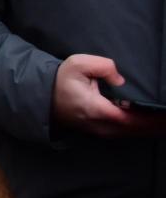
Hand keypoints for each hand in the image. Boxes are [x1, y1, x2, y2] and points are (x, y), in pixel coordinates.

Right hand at [51, 54, 165, 137]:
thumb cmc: (61, 80)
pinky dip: (143, 130)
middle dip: (158, 125)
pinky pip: (127, 133)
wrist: (43, 96)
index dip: (153, 118)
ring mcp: (101, 132)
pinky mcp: (101, 132)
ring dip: (153, 129)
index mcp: (97, 110)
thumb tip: (121, 79)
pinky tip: (154, 125)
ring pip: (134, 134)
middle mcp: (101, 126)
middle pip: (138, 130)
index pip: (133, 118)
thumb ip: (103, 66)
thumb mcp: (78, 64)